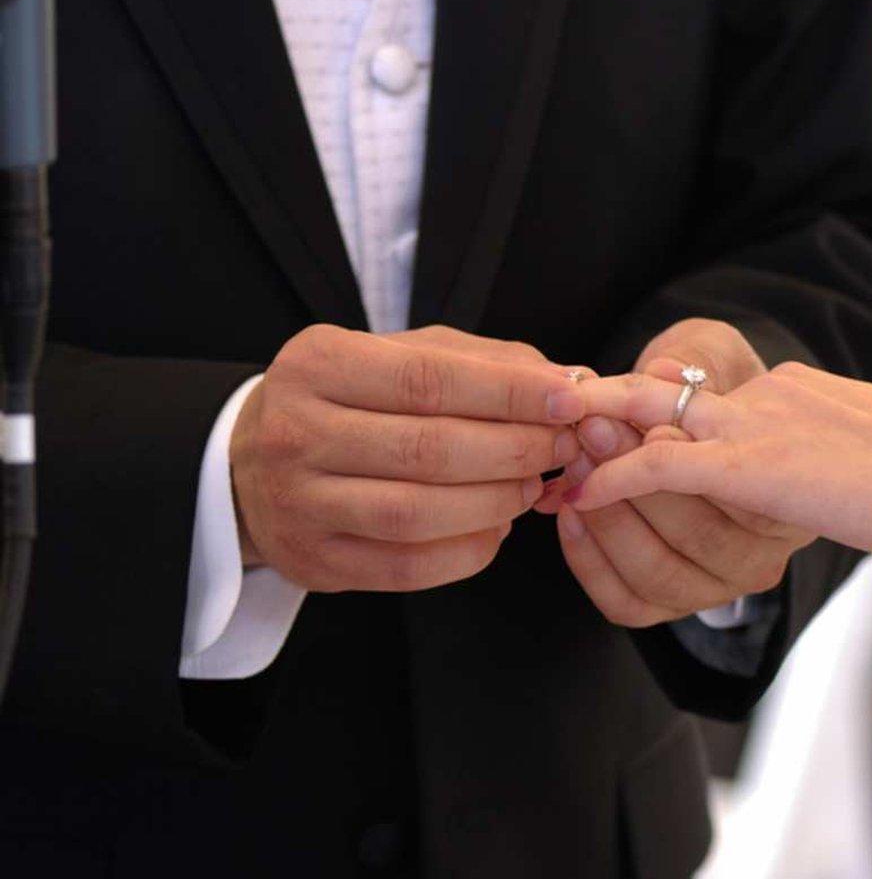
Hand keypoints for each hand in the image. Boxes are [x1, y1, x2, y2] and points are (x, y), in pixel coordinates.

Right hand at [231, 324, 585, 591]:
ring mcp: (299, 504)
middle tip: (561, 446)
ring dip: (496, 501)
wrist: (251, 464)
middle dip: (515, 449)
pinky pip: (408, 567)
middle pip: (429, 449)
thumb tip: (563, 379)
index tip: (569, 399)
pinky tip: (496, 527)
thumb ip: (481, 360)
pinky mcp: (314, 561)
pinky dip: (468, 550)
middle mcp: (297, 433)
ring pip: (418, 513)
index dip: (509, 393)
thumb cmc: (350, 399)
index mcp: (318, 364)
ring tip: (530, 485)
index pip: (428, 379)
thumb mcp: (399, 355)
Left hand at [536, 319, 814, 626]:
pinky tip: (570, 509)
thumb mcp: (720, 359)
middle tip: (588, 431)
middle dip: (627, 477)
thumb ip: (698, 368)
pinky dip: (589, 558)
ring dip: (605, 516)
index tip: (617, 414)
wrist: (697, 429)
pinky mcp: (672, 606)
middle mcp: (761, 558)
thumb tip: (663, 372)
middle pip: (694, 534)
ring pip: (656, 570)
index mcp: (787, 503)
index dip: (665, 453)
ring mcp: (717, 589)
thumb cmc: (713, 394)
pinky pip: (625, 600)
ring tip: (575, 462)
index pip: (728, 487)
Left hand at [565, 361, 871, 562]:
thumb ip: (830, 455)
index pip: (707, 396)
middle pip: (664, 392)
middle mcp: (769, 395)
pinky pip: (661, 466)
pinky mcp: (755, 466)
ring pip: (649, 420)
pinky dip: (613, 479)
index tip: (614, 425)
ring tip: (551, 463)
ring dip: (595, 443)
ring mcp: (759, 426)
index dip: (652, 408)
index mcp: (796, 390)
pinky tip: (578, 498)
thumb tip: (820, 474)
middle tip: (557, 425)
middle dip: (604, 408)